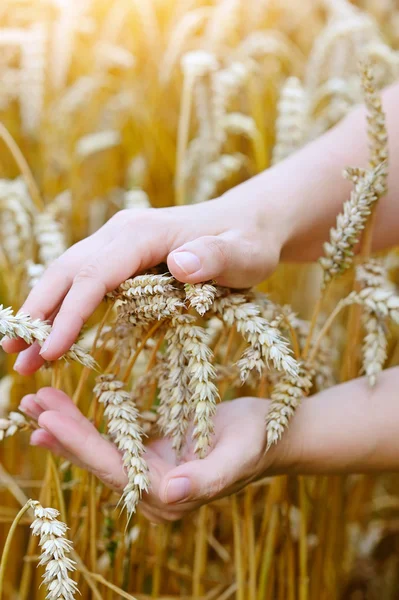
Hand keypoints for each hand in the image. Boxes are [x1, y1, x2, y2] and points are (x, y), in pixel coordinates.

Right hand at [3, 190, 286, 374]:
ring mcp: (119, 240)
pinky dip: (61, 304)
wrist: (249, 223)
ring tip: (17, 351)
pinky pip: (83, 277)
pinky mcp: (122, 253)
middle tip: (12, 356)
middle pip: (67, 271)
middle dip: (38, 313)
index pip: (95, 276)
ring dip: (42, 310)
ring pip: (68, 273)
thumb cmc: (248, 244)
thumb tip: (178, 264)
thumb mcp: (244, 254)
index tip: (48, 352)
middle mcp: (122, 232)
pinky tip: (50, 328)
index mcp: (144, 234)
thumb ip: (215, 257)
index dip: (69, 314)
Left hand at [18, 368, 398, 521]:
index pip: (116, 470)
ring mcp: (151, 472)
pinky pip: (110, 441)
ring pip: (99, 452)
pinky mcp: (150, 454)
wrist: (275, 434)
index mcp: (172, 494)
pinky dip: (84, 425)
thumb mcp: (240, 453)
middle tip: (29, 404)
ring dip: (67, 428)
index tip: (48, 419)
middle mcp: (154, 490)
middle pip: (99, 462)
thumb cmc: (262, 441)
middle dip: (63, 434)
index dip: (81, 445)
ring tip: (36, 402)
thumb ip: (209, 477)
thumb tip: (171, 490)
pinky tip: (61, 412)